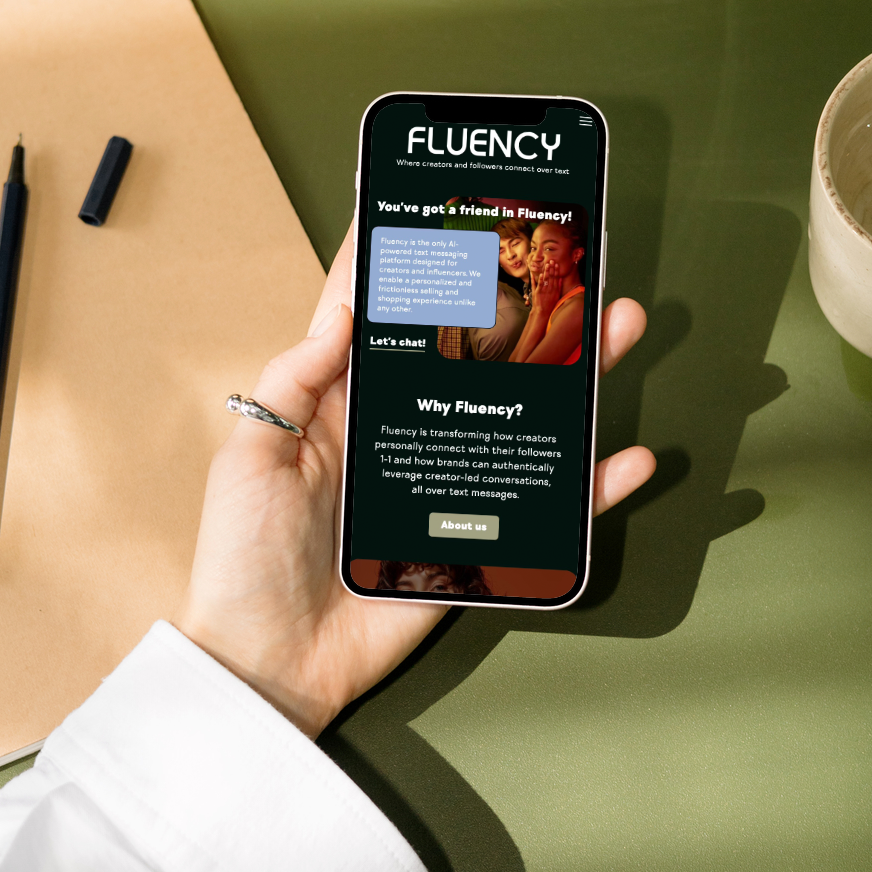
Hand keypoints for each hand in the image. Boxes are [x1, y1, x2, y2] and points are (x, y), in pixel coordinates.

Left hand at [175, 227, 654, 737]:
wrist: (269, 664)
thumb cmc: (243, 559)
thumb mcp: (250, 455)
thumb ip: (293, 380)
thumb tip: (342, 308)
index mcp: (341, 402)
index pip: (381, 316)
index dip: (408, 262)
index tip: (444, 206)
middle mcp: (402, 430)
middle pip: (477, 355)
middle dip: (525, 305)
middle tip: (572, 261)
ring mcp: (445, 484)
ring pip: (523, 415)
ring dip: (576, 372)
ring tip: (618, 325)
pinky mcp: (476, 543)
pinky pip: (547, 509)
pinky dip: (592, 488)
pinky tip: (627, 458)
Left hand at [528, 254, 562, 320]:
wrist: (543, 311)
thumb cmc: (550, 303)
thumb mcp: (557, 295)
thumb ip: (559, 286)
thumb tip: (560, 278)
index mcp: (555, 289)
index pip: (556, 278)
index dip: (556, 270)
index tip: (556, 264)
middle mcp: (550, 289)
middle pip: (551, 277)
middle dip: (551, 268)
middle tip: (551, 261)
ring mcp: (544, 290)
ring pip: (546, 279)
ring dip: (546, 271)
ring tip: (547, 265)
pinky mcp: (538, 292)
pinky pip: (539, 284)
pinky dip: (540, 279)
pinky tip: (541, 274)